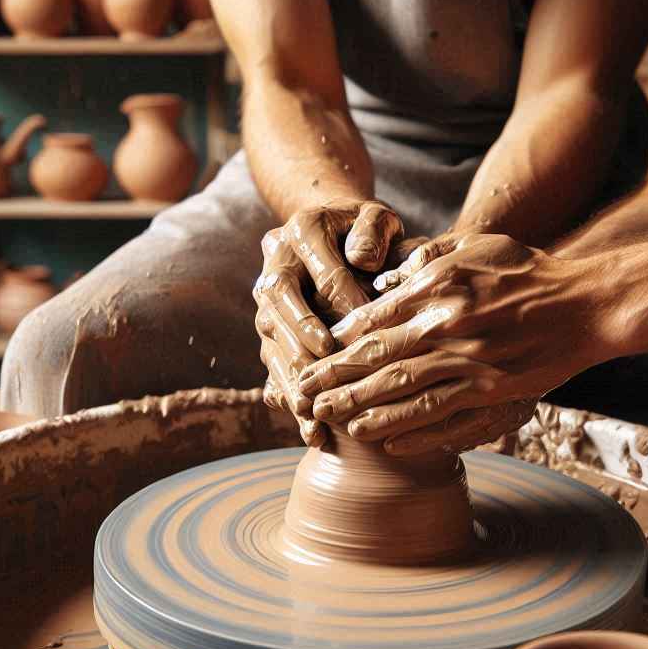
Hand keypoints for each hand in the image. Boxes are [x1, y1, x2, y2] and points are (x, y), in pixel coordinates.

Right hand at [254, 199, 403, 444]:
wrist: (339, 231)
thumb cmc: (369, 231)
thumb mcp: (377, 218)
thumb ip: (373, 230)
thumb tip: (362, 260)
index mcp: (302, 232)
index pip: (321, 272)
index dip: (343, 303)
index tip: (365, 334)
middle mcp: (276, 264)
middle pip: (280, 305)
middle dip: (300, 343)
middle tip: (320, 378)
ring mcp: (269, 302)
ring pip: (272, 341)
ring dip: (290, 379)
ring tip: (310, 413)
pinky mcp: (272, 332)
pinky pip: (275, 366)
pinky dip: (290, 399)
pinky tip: (310, 430)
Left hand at [297, 232, 601, 454]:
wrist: (585, 304)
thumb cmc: (527, 271)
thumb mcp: (474, 246)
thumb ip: (425, 260)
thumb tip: (380, 283)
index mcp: (439, 288)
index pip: (373, 319)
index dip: (339, 341)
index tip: (315, 352)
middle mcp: (448, 328)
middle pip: (377, 360)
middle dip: (334, 380)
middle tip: (301, 395)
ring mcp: (470, 364)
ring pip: (402, 393)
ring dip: (360, 409)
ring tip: (329, 421)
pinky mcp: (493, 393)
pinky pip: (443, 418)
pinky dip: (411, 431)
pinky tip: (384, 441)